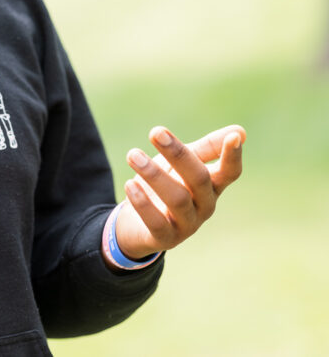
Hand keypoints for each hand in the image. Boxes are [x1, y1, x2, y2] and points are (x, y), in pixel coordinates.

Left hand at [114, 124, 245, 260]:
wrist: (138, 223)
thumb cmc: (167, 185)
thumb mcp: (182, 165)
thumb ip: (206, 148)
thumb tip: (240, 131)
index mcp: (212, 186)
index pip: (230, 173)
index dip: (233, 156)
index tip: (234, 137)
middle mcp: (205, 206)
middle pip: (199, 179)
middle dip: (178, 154)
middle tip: (155, 132)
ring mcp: (188, 225)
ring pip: (177, 199)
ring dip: (154, 174)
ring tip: (133, 154)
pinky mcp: (166, 238)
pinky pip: (157, 222)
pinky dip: (143, 203)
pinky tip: (130, 184)